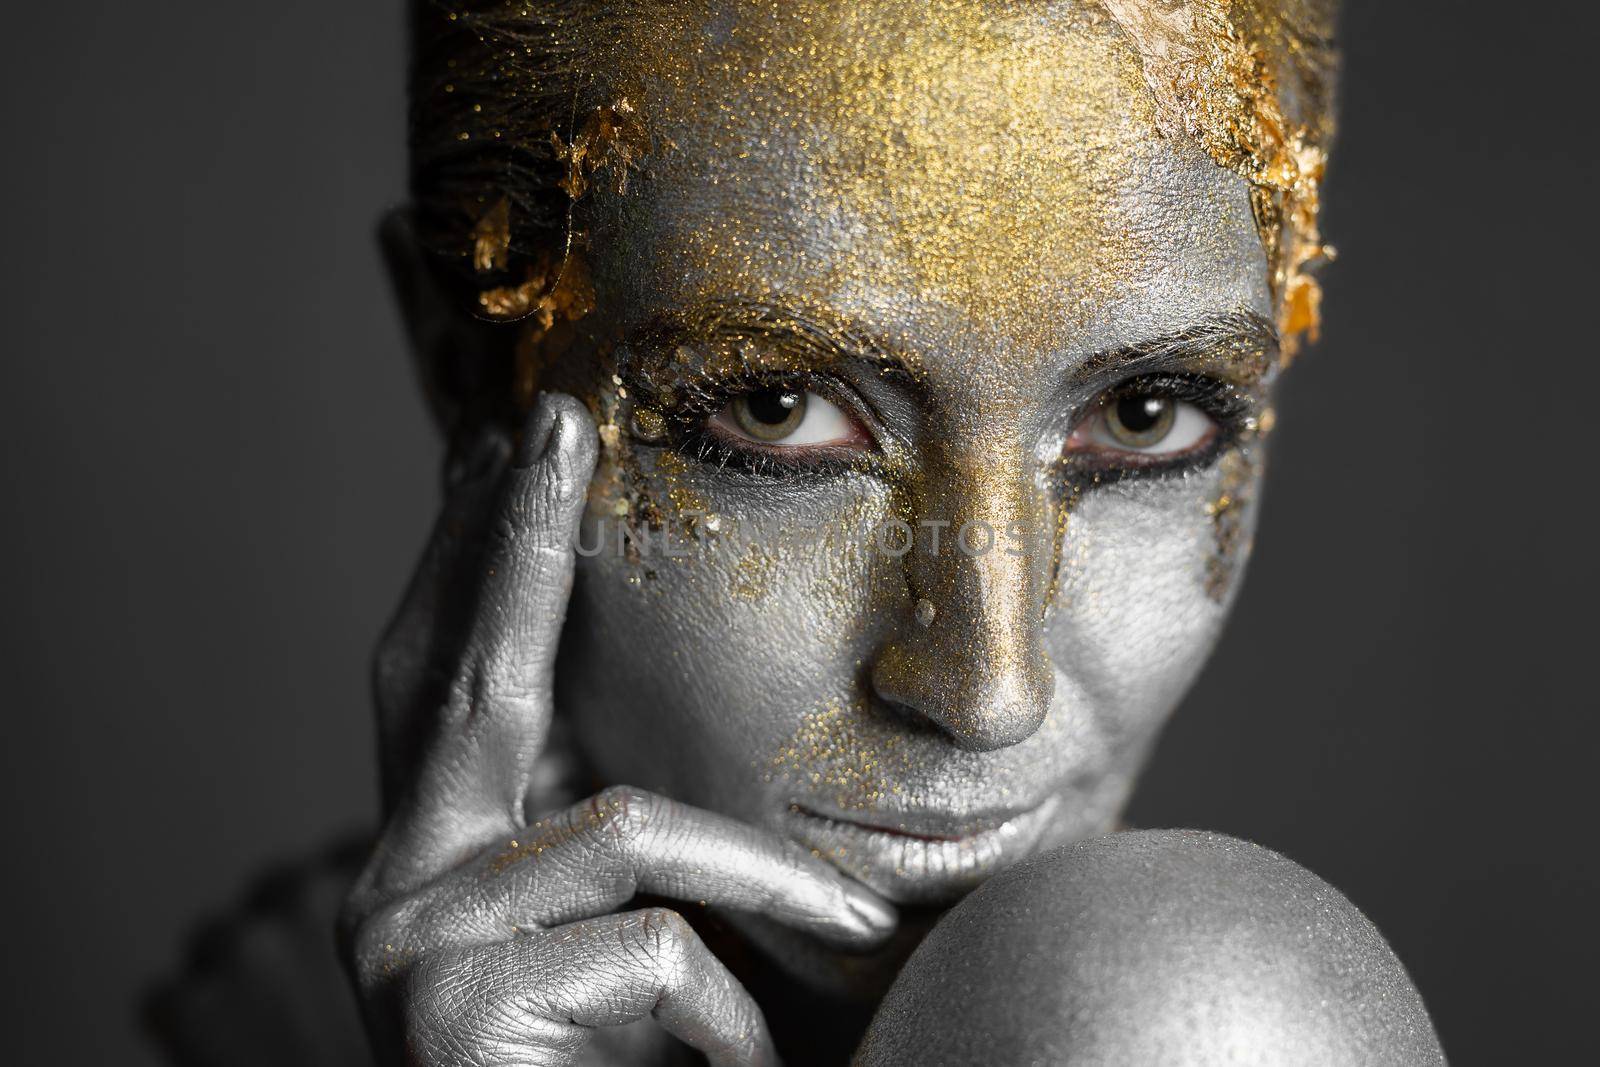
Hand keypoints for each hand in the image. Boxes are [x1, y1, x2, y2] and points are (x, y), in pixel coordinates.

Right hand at [341, 394, 895, 1065]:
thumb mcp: (661, 947)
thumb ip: (649, 852)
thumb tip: (690, 735)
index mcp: (443, 866)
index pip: (446, 682)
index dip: (471, 563)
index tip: (503, 449)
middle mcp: (392, 892)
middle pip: (460, 677)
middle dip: (508, 539)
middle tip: (551, 418)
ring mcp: (405, 951)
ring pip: (623, 830)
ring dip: (765, 886)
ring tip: (858, 949)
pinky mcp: (444, 1009)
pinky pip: (652, 941)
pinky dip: (731, 1002)